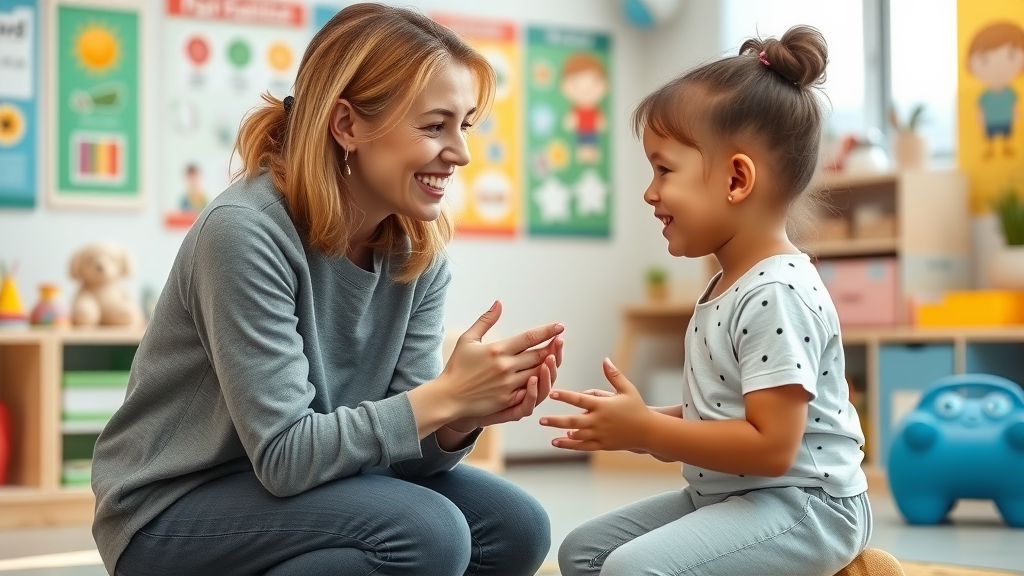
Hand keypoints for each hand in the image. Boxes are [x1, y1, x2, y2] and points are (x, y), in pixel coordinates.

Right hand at [441, 301, 562, 419]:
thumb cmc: (457, 367)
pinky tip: (543, 377)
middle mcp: (505, 367)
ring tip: (555, 357)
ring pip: (537, 373)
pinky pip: (530, 391)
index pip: (529, 337)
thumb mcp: (468, 339)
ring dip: (549, 365)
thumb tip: (498, 303)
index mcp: (497, 350)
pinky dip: (539, 383)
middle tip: (560, 341)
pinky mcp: (508, 400)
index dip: (547, 331)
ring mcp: (508, 385)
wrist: (448, 396)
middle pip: (538, 355)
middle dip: (552, 347)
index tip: (559, 326)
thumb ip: (486, 320)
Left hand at [541, 359, 649, 451]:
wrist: (649, 431)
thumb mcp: (627, 389)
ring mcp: (600, 434)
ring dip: (561, 434)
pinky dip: (570, 445)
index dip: (564, 396)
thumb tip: (605, 359)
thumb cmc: (637, 407)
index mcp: (602, 405)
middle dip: (555, 420)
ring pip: (576, 436)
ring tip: (548, 432)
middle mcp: (599, 421)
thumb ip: (614, 375)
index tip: (551, 393)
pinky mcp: (602, 444)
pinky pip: (583, 446)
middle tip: (540, 418)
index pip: (579, 399)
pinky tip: (558, 442)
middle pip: (572, 421)